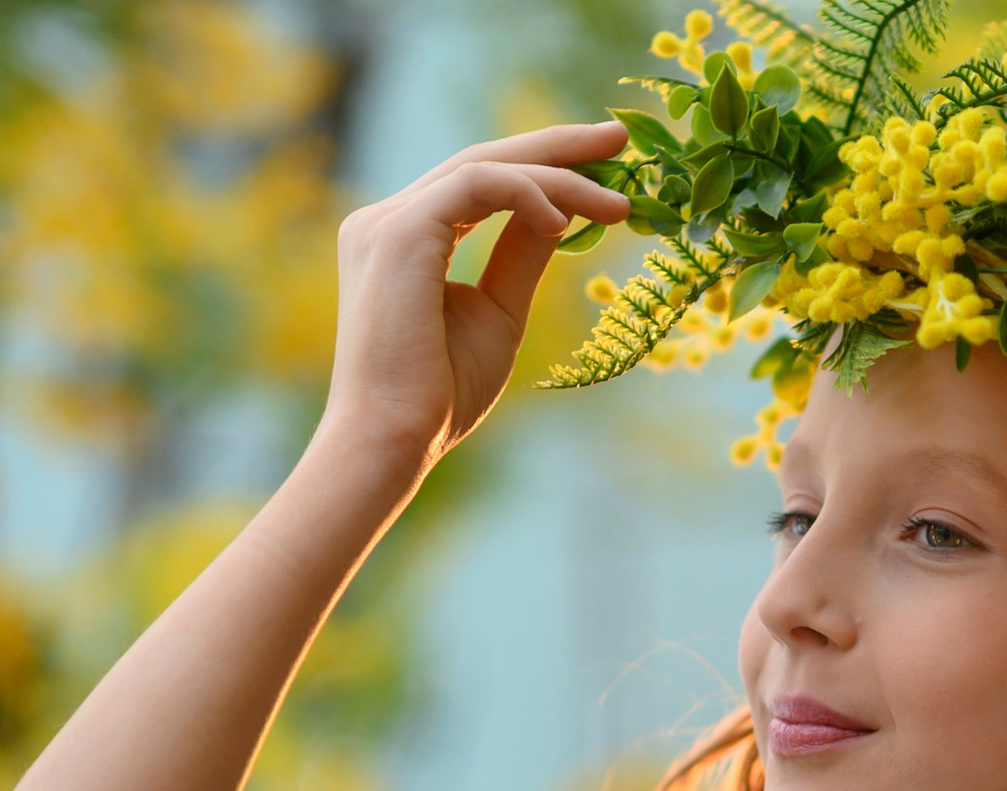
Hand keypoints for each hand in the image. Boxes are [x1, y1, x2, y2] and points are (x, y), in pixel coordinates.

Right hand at [317, 122, 630, 467]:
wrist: (396, 437)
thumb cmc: (442, 393)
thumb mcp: (499, 312)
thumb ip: (521, 256)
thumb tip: (560, 216)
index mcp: (406, 239)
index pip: (480, 182)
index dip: (542, 166)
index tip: (605, 166)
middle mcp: (388, 220)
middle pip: (482, 161)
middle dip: (556, 146)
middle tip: (619, 137)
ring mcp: (387, 222)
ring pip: (484, 167)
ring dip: (558, 175)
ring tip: (617, 201)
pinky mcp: (398, 233)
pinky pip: (476, 185)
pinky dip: (528, 193)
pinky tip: (565, 221)